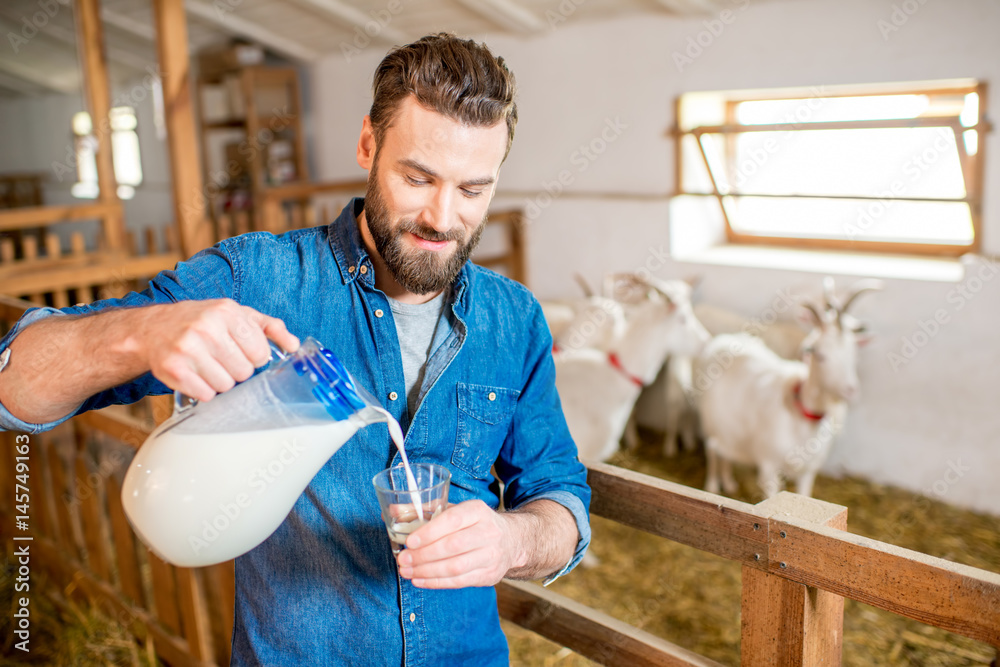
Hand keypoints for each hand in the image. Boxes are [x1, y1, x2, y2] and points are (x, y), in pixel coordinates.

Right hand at [134, 299, 298, 401]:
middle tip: (222, 359)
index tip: (244, 353)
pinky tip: (196, 375)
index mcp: (226, 312)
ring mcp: (187, 349)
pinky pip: (206, 395)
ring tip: (209, 366)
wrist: (152, 328)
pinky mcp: (173, 369)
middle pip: (244, 372)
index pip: (260, 352)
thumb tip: (293, 345)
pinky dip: (204, 390)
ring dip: (221, 381)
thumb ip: (269, 327)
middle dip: (237, 370)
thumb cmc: (201, 321)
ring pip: (226, 386)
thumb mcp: (236, 314)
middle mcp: (206, 328)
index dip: (255, 358)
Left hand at [396, 500, 521, 588]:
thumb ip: (426, 510)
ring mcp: (491, 555)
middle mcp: (488, 532)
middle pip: (453, 546)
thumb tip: (393, 511)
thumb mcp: (456, 510)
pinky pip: (459, 582)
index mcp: (478, 511)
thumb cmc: (474, 523)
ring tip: (407, 572)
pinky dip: (436, 583)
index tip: (409, 541)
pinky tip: (420, 580)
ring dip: (427, 571)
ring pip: (455, 567)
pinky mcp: (489, 575)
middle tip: (402, 559)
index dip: (430, 532)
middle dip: (424, 555)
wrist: (510, 540)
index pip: (453, 520)